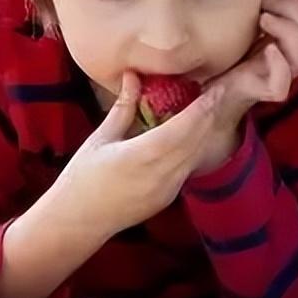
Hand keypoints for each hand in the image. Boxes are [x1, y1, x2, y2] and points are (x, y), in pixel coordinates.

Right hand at [50, 71, 221, 240]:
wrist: (79, 221)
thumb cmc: (82, 177)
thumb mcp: (101, 138)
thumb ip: (124, 107)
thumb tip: (133, 75)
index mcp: (143, 155)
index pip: (184, 127)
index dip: (202, 107)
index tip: (215, 89)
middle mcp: (163, 173)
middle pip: (197, 140)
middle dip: (210, 115)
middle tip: (219, 92)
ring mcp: (169, 188)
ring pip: (197, 154)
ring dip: (205, 132)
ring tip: (210, 109)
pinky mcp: (169, 197)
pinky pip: (189, 167)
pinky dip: (195, 149)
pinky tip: (194, 135)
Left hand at [194, 0, 297, 170]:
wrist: (211, 85)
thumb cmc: (229, 53)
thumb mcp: (246, 24)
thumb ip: (263, 6)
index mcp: (291, 41)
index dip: (296, 1)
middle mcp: (291, 58)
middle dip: (292, 11)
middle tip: (264, 2)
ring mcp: (283, 76)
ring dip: (286, 31)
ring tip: (262, 18)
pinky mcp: (269, 92)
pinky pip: (283, 83)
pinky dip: (279, 63)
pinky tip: (268, 49)